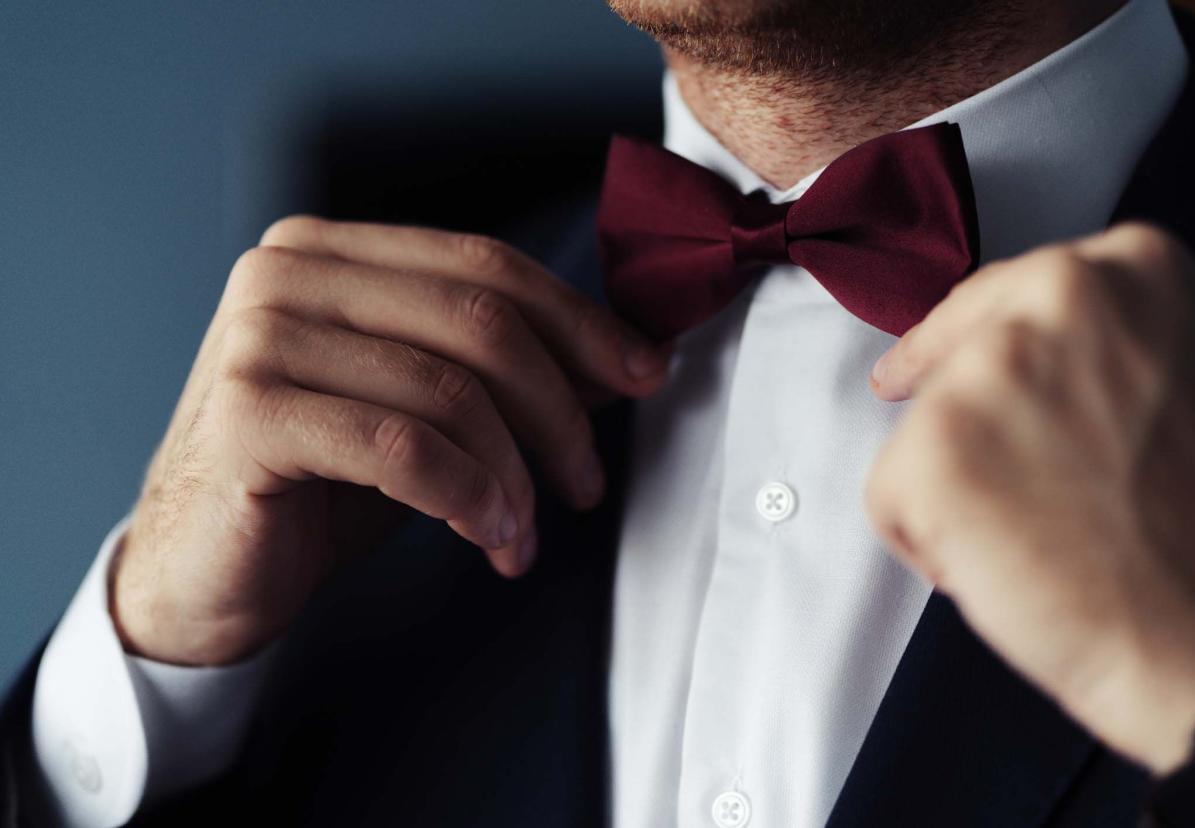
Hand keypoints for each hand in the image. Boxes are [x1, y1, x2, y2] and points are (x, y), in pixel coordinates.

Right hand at [112, 216, 667, 665]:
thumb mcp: (423, 412)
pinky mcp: (248, 412)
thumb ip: (503, 372)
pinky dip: (467, 494)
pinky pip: (402, 447)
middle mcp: (287, 272)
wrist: (201, 569)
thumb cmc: (317, 485)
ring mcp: (260, 336)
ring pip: (449, 388)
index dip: (580, 321)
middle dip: (559, 408)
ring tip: (522, 534)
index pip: (486, 266)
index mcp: (332, 251)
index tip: (646, 373)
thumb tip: (625, 355)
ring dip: (514, 474)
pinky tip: (487, 534)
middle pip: (480, 319)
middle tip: (586, 481)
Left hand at [865, 223, 1194, 773]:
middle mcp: (1055, 296)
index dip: (970, 342)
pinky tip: (999, 566)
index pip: (1004, 295)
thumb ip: (1092, 349)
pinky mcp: (930, 450)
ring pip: (918, 430)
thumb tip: (1005, 362)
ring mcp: (986, 372)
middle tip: (1005, 479)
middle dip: (961, 416)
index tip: (939, 363)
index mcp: (1130, 267)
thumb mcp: (1178, 383)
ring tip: (1038, 537)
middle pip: (950, 355)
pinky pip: (888, 496)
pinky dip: (924, 541)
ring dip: (954, 488)